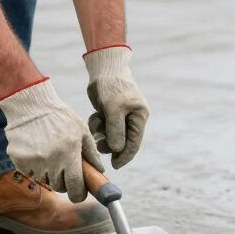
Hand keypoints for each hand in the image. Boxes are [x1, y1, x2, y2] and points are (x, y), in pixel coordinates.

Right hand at [0, 79, 102, 202]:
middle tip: (65, 168)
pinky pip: (31, 173)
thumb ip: (91, 153)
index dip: (79, 193)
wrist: (31, 106)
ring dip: (50, 173)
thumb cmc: (60, 117)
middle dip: (65, 182)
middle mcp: (50, 161)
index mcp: (68, 154)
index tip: (79, 191)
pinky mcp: (19, 160)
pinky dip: (35, 167)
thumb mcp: (81, 131)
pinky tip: (38, 150)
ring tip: (51, 154)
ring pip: (45, 180)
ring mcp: (33, 162)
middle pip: (59, 187)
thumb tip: (100, 171)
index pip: (75, 187)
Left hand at [84, 46, 148, 169]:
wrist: (103, 67)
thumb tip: (116, 149)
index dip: (125, 156)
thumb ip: (116, 130)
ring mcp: (120, 116)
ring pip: (110, 135)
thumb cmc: (112, 86)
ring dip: (101, 134)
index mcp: (139, 117)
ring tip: (96, 128)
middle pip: (122, 141)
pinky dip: (97, 125)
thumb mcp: (113, 109)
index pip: (134, 143)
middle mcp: (132, 118)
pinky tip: (94, 116)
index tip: (115, 166)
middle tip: (99, 145)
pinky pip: (103, 127)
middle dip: (110, 144)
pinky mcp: (109, 113)